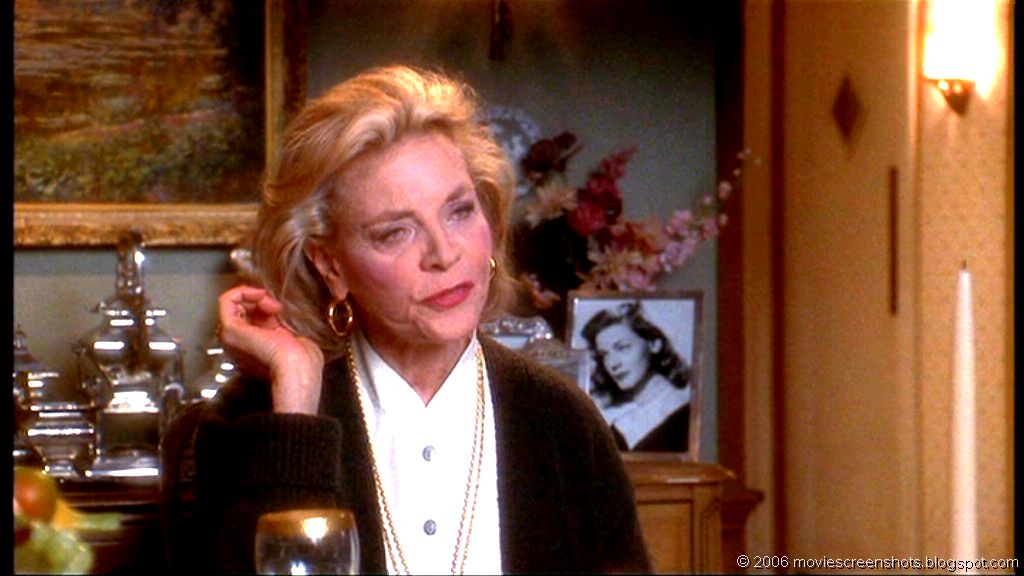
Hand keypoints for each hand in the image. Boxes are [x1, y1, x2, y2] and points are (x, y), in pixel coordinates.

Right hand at [218, 285, 324, 414]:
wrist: (296, 369)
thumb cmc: (302, 359)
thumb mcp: (293, 336)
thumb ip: (281, 324)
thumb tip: (278, 309)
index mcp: (256, 347)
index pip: (254, 316)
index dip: (267, 306)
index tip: (282, 309)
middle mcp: (240, 343)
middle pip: (243, 309)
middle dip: (261, 300)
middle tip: (278, 306)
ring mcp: (231, 336)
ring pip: (235, 303)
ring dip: (254, 296)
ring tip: (272, 304)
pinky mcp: (228, 328)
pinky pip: (226, 300)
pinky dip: (243, 291)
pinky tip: (260, 295)